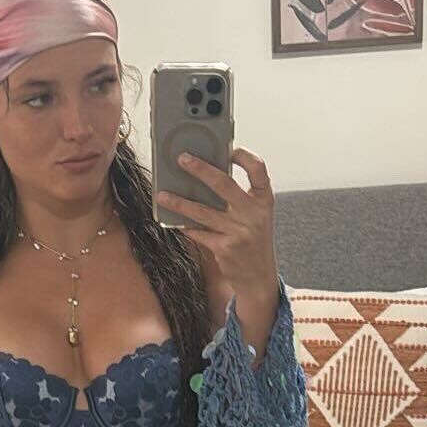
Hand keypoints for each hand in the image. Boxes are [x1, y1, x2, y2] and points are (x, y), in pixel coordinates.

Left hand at [155, 147, 276, 295]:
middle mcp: (253, 214)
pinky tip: (174, 221)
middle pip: (223, 185)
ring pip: (203, 211)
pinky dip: (186, 226)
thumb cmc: (254, 242)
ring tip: (163, 195)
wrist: (258, 277)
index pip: (258, 170)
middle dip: (200, 170)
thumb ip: (240, 199)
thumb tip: (207, 178)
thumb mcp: (255, 217)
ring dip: (180, 203)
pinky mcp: (224, 248)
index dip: (245, 157)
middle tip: (182, 160)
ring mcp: (238, 231)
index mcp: (264, 201)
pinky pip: (199, 232)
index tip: (229, 149)